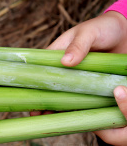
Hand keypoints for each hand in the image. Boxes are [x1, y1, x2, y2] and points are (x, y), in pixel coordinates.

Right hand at [31, 11, 126, 145]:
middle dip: (42, 100)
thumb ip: (79, 45)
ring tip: (47, 118)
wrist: (126, 34)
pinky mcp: (90, 85)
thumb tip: (66, 62)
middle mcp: (64, 69)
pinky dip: (73, 107)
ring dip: (55, 106)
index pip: (40, 70)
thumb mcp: (89, 32)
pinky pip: (80, 98)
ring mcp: (77, 79)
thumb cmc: (103, 28)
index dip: (34, 84)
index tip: (28, 97)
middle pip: (49, 86)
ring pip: (63, 95)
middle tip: (36, 113)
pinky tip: (67, 116)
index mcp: (57, 55)